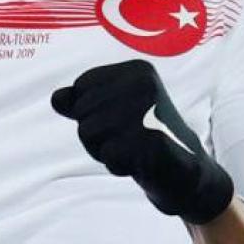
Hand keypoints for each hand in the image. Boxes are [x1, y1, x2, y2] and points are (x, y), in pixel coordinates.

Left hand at [50, 59, 232, 223]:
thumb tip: (57, 98)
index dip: (89, 111)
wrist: (185, 173)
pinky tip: (139, 163)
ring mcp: (150, 111)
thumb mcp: (109, 113)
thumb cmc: (142, 138)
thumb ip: (79, 102)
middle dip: (95, 135)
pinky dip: (117, 165)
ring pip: (89, 132)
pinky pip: (107, 154)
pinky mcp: (153, 141)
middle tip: (127, 141)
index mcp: (137, 70)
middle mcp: (145, 84)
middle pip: (82, 110)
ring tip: (132, 150)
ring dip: (103, 151)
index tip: (120, 121)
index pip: (81, 86)